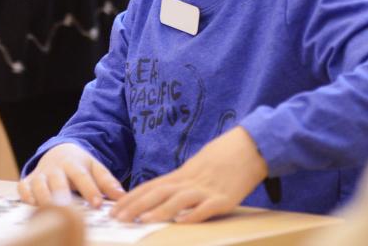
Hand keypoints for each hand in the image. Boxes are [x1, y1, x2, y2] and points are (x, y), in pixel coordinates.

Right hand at [17, 143, 125, 206]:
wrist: (58, 152)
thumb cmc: (79, 165)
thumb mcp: (95, 168)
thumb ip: (107, 181)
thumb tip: (122, 196)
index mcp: (73, 164)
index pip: (82, 177)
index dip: (89, 190)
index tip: (97, 204)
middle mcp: (55, 169)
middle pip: (58, 182)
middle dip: (63, 195)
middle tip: (70, 210)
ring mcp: (40, 175)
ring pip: (39, 187)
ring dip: (45, 199)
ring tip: (54, 214)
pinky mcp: (28, 181)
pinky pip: (24, 189)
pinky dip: (27, 197)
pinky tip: (33, 207)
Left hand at [110, 127, 267, 223]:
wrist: (253, 144)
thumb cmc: (226, 155)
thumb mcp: (199, 165)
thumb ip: (183, 179)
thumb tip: (165, 192)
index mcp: (184, 173)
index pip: (151, 185)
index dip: (132, 197)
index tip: (114, 207)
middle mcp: (191, 181)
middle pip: (159, 192)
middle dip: (136, 206)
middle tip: (117, 217)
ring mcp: (208, 189)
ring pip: (178, 200)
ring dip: (159, 211)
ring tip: (143, 220)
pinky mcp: (225, 198)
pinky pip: (206, 208)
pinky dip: (194, 215)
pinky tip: (182, 222)